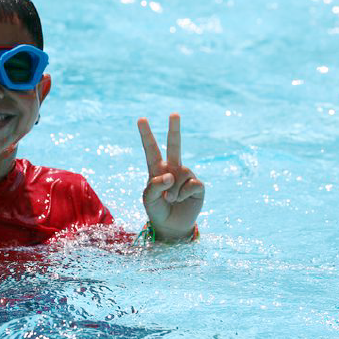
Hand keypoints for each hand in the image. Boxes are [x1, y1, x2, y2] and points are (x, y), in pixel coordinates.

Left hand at [137, 113, 203, 240]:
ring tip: (171, 200)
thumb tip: (170, 175)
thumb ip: (155, 185)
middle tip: (174, 113)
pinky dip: (184, 194)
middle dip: (174, 129)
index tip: (141, 119)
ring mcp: (185, 175)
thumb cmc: (157, 209)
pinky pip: (191, 184)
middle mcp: (172, 168)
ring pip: (180, 174)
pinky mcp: (197, 185)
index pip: (151, 149)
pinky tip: (182, 200)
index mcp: (156, 169)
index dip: (146, 134)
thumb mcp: (149, 198)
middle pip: (174, 145)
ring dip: (174, 191)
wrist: (171, 226)